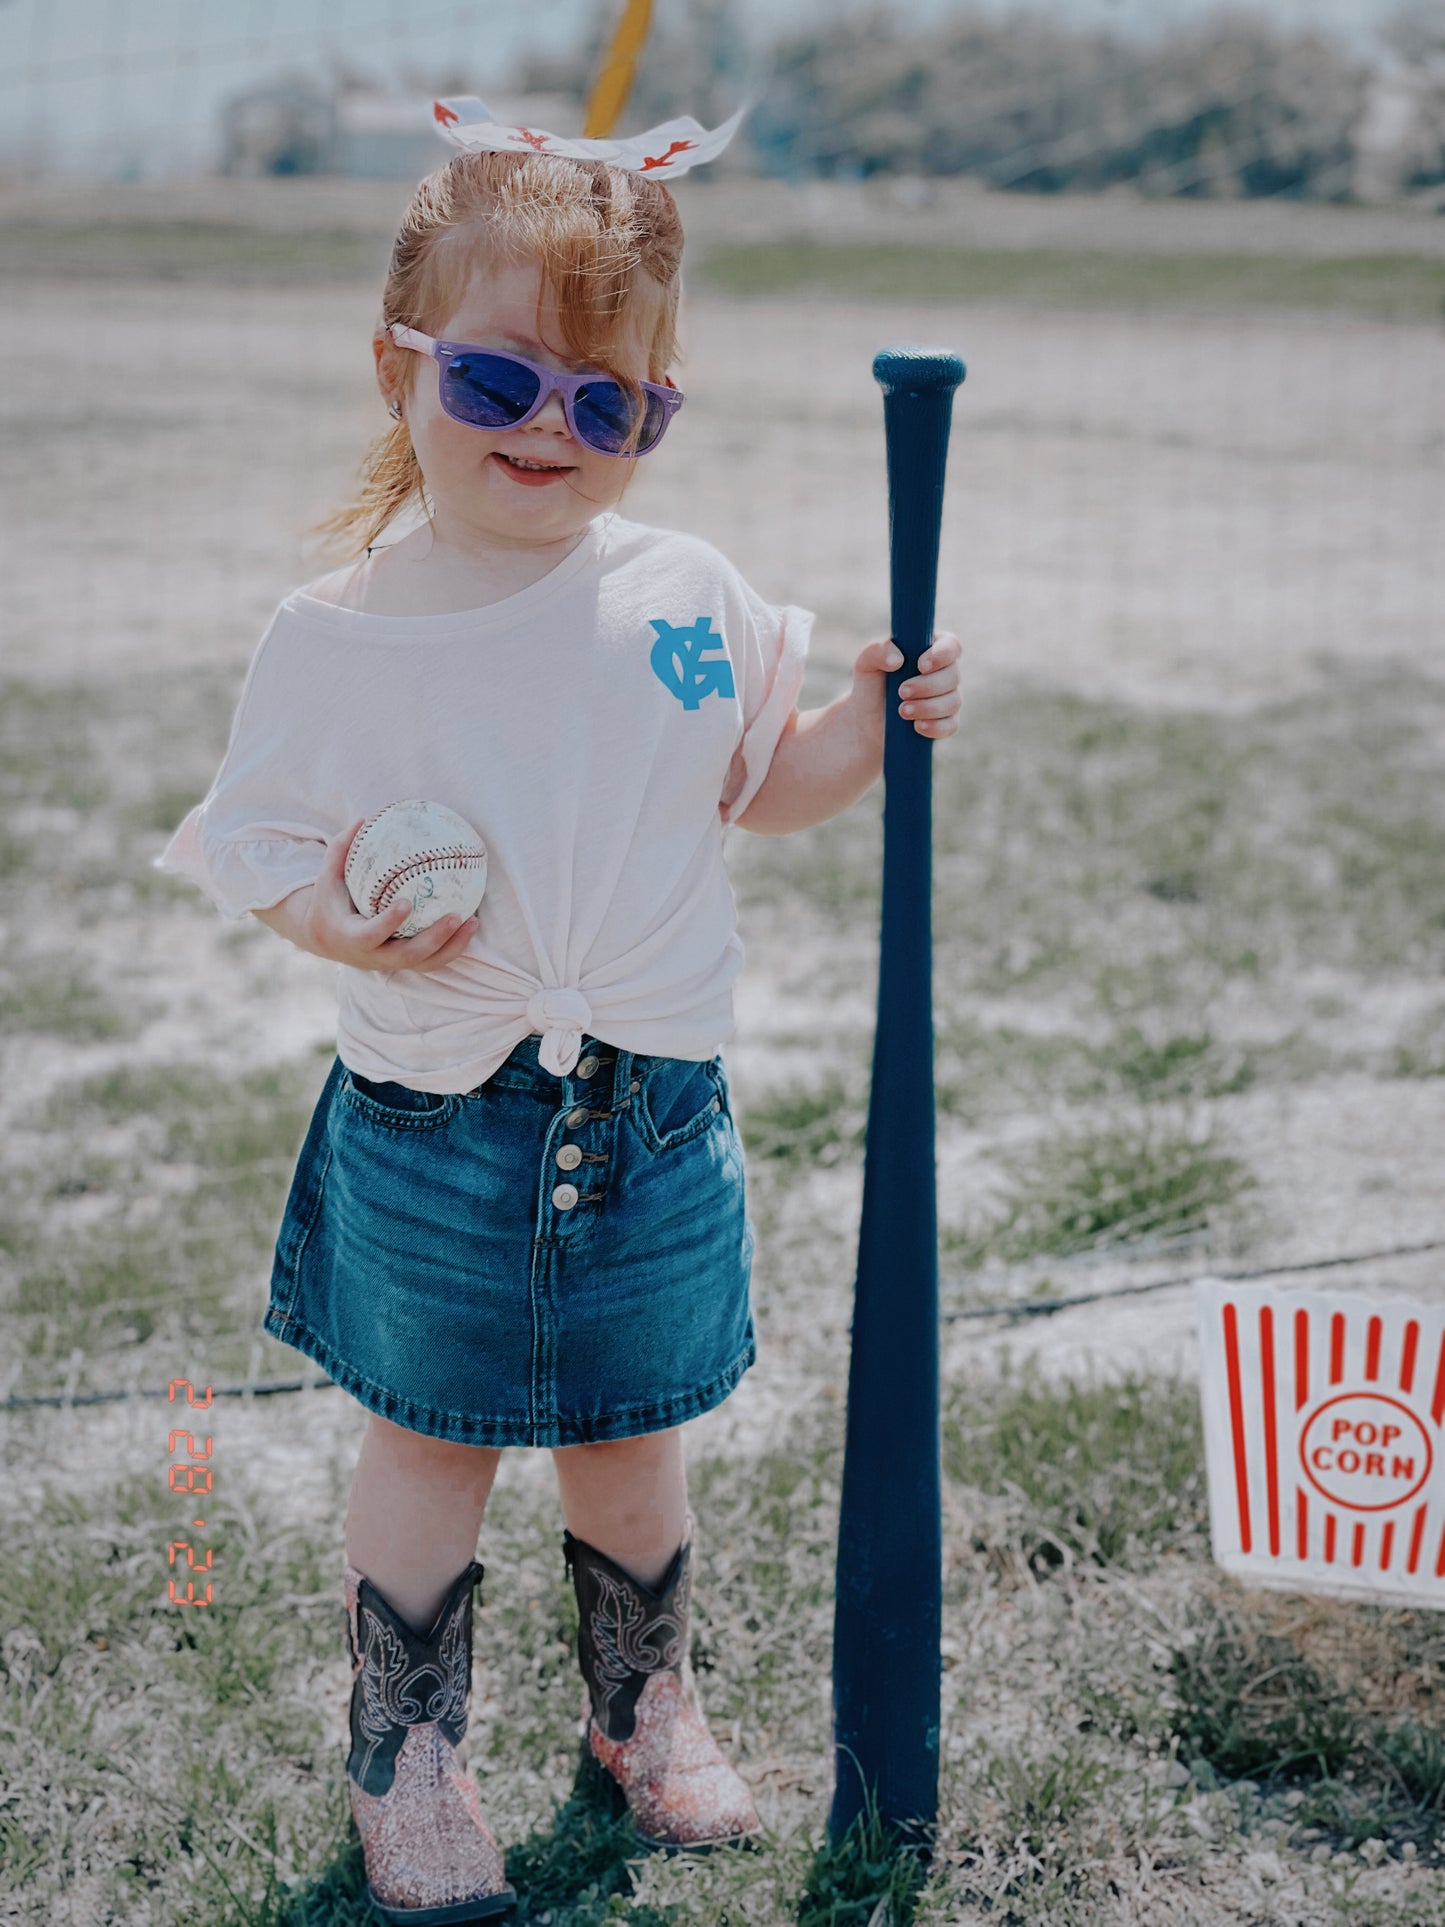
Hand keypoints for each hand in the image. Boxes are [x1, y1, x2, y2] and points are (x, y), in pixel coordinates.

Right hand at [283, 817, 479, 971]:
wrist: (327, 939)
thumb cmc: (330, 901)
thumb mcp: (328, 877)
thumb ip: (341, 849)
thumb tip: (363, 818)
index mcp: (351, 937)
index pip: (371, 934)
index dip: (388, 923)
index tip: (406, 903)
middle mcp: (373, 956)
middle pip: (407, 955)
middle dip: (433, 938)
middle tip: (454, 916)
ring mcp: (390, 963)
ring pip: (426, 962)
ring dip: (452, 945)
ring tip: (473, 921)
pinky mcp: (404, 965)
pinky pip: (434, 960)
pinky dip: (454, 946)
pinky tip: (471, 924)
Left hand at [851, 629, 961, 741]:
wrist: (867, 720)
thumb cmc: (872, 685)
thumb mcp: (866, 663)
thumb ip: (877, 651)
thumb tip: (897, 660)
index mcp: (931, 650)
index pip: (951, 645)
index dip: (942, 654)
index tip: (921, 665)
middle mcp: (945, 673)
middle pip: (953, 675)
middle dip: (928, 685)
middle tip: (902, 691)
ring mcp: (948, 699)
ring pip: (952, 702)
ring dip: (928, 707)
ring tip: (902, 711)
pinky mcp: (946, 724)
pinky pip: (950, 725)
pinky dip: (934, 726)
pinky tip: (917, 726)